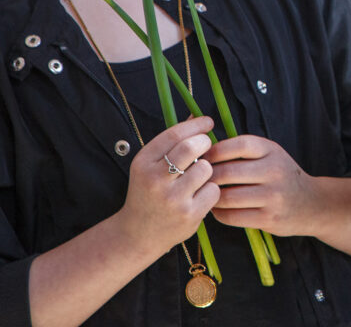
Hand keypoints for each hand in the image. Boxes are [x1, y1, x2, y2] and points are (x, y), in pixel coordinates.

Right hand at [117, 116, 218, 254]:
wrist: (138, 234)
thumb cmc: (148, 193)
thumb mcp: (150, 166)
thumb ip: (172, 142)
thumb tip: (196, 116)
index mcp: (143, 163)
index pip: (174, 134)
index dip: (195, 124)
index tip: (208, 122)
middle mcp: (155, 180)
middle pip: (191, 147)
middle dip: (204, 142)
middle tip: (206, 146)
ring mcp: (172, 199)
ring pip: (206, 168)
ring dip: (207, 169)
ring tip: (197, 177)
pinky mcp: (188, 215)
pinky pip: (213, 190)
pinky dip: (210, 190)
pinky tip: (199, 196)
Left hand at [205, 135, 313, 236]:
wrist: (311, 203)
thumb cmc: (282, 175)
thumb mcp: (271, 154)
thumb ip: (243, 151)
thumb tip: (202, 152)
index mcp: (272, 151)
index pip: (239, 146)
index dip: (216, 151)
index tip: (203, 157)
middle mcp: (274, 171)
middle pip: (227, 172)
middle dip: (206, 177)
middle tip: (196, 180)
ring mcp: (272, 196)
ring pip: (226, 197)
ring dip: (210, 197)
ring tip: (204, 195)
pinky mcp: (268, 219)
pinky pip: (231, 216)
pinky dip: (218, 213)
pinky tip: (217, 209)